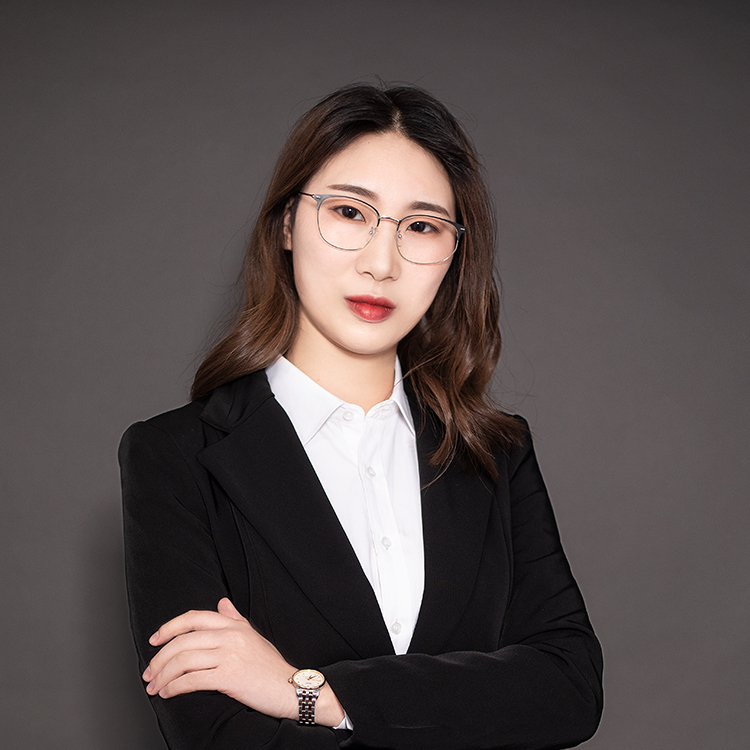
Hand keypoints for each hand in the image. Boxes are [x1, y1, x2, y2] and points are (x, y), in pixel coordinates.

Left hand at [142, 598, 296, 719]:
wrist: (289, 687)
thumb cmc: (270, 666)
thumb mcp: (253, 636)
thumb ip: (235, 619)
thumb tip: (222, 602)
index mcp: (234, 625)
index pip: (194, 618)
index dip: (169, 627)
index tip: (154, 640)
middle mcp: (231, 636)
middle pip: (183, 641)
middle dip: (159, 658)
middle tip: (149, 672)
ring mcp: (230, 655)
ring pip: (184, 660)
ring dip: (163, 675)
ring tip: (155, 686)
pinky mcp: (229, 677)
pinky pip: (193, 680)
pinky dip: (175, 687)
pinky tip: (169, 693)